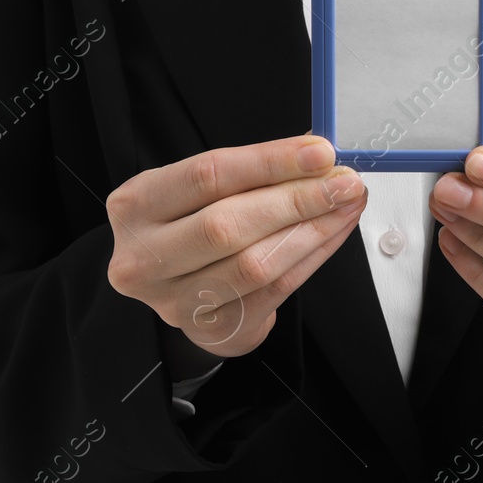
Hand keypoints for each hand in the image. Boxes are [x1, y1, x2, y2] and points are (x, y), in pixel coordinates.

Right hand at [106, 135, 366, 359]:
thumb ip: (252, 174)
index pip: (208, 176)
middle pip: (226, 225)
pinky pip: (275, 290)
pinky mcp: (212, 328)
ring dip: (312, 231)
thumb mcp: (201, 192)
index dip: (269, 162)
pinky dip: (312, 257)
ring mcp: (174, 300)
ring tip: (345, 206)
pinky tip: (333, 234)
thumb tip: (317, 157)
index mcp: (136, 205)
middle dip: (296, 200)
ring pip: (254, 264)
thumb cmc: (191, 227)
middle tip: (343, 183)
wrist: (180, 291)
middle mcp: (144, 256)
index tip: (319, 153)